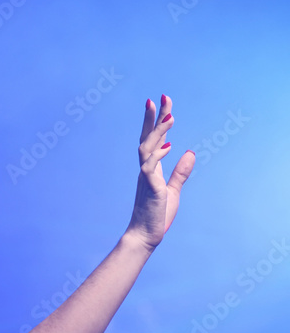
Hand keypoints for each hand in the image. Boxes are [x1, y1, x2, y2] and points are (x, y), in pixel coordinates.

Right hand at [126, 95, 195, 249]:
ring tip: (170, 117)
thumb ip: (180, 172)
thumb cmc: (156, 215)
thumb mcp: (172, 190)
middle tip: (161, 97)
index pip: (153, 140)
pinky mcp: (149, 188)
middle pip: (147, 138)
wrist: (145, 235)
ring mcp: (146, 177)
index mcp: (150, 169)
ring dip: (157, 132)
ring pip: (147, 148)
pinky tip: (170, 146)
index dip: (156, 121)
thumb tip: (189, 152)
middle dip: (153, 117)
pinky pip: (150, 167)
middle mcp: (145, 169)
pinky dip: (159, 155)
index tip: (161, 103)